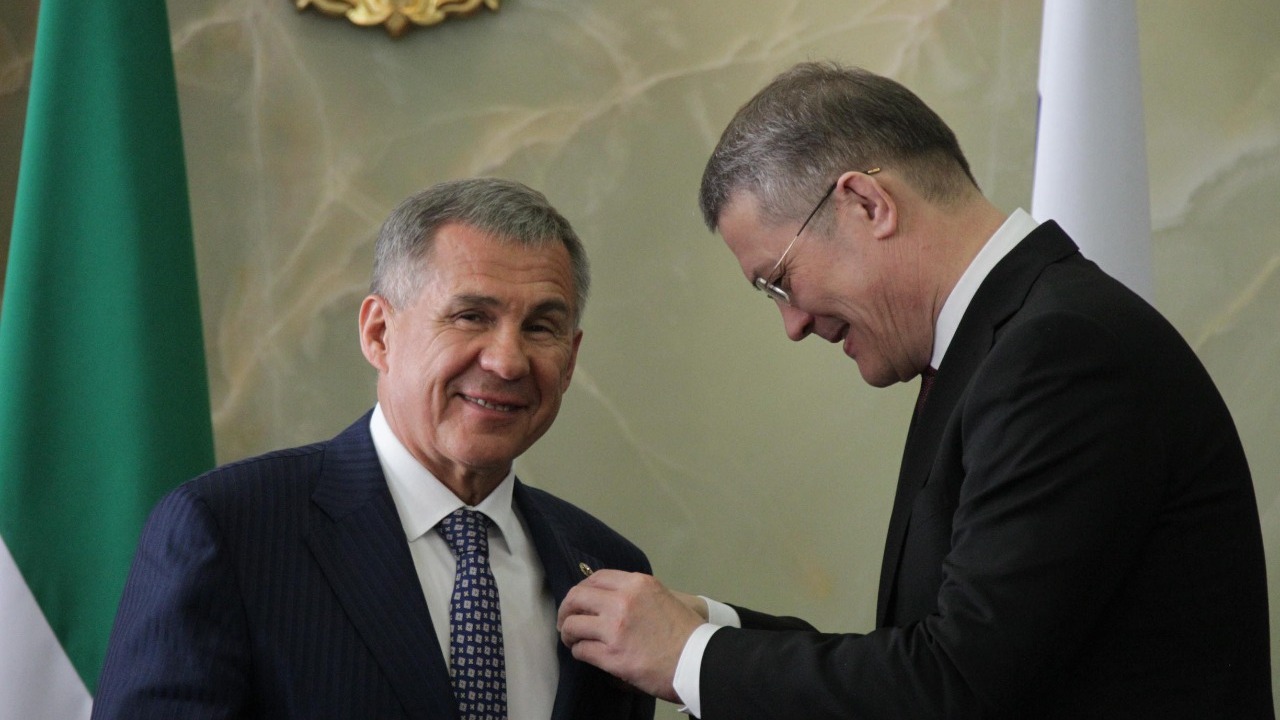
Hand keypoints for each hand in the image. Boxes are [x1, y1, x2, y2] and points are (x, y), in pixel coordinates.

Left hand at [557, 570, 703, 702]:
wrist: (700, 660)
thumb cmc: (686, 633)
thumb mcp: (663, 598)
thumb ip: (637, 594)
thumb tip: (609, 598)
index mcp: (637, 584)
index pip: (596, 578)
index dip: (582, 590)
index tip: (579, 602)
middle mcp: (623, 600)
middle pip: (576, 597)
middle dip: (566, 610)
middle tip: (567, 622)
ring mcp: (616, 628)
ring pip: (573, 624)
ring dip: (569, 633)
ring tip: (573, 640)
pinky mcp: (613, 655)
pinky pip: (581, 650)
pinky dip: (579, 652)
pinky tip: (585, 654)